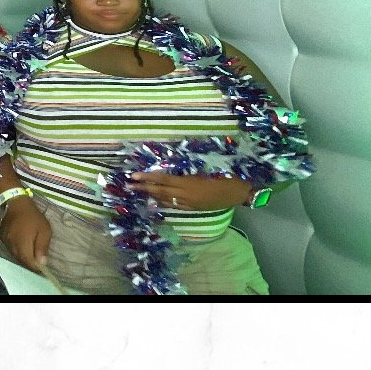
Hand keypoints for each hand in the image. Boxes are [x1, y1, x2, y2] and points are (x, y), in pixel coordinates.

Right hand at [2, 193, 52, 271]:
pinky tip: (22, 246)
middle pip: (21, 261)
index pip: (29, 263)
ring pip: (15, 256)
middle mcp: (12, 247)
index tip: (42, 270)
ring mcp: (6, 243)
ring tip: (30, 255)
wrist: (16, 203)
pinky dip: (17, 250)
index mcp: (23, 246)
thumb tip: (42, 263)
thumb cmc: (33, 216)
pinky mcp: (2, 238)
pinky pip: (10, 249)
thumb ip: (42, 248)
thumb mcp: (44, 230)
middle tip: (37, 263)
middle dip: (29, 264)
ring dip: (23, 257)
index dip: (36, 268)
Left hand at [126, 169, 251, 209]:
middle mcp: (185, 195)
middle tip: (128, 185)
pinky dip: (162, 201)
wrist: (241, 193)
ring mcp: (188, 203)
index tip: (134, 176)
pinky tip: (156, 199)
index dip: (148, 178)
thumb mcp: (210, 167)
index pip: (163, 180)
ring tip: (138, 191)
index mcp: (189, 183)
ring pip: (165, 199)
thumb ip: (191, 167)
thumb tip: (176, 162)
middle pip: (160, 191)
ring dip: (151, 195)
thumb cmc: (229, 175)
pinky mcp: (193, 208)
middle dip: (143, 188)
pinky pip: (173, 205)